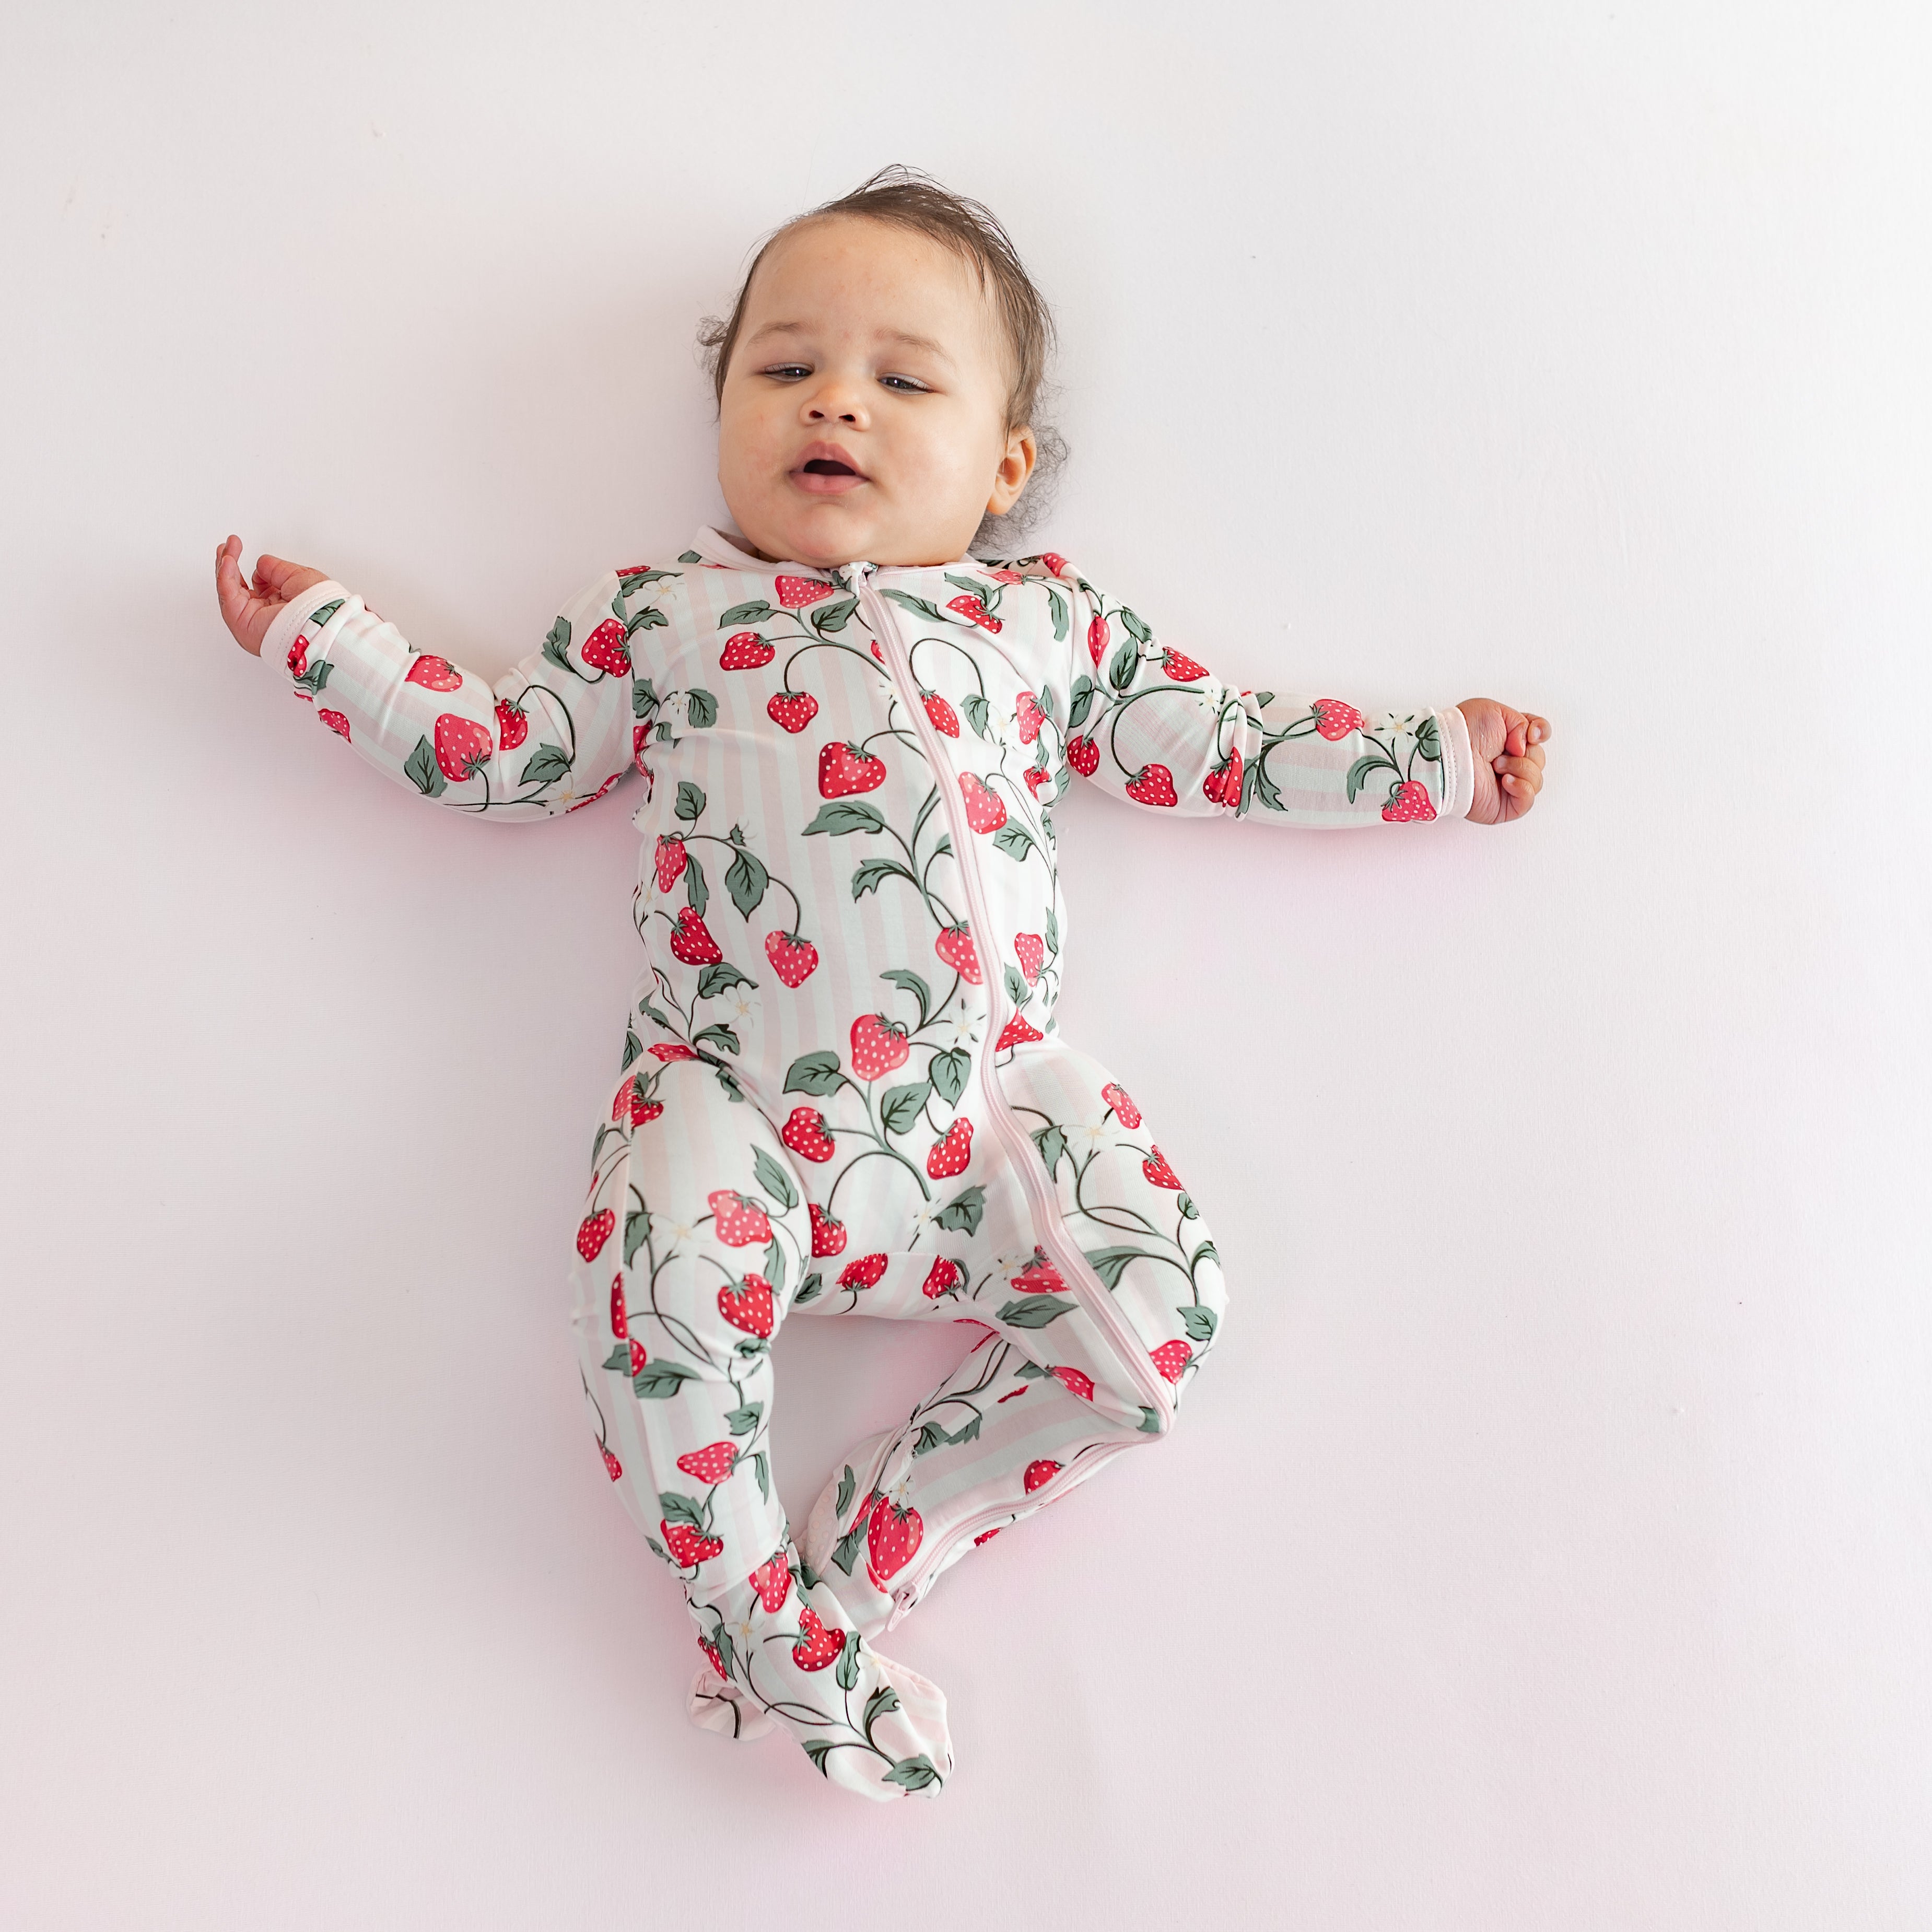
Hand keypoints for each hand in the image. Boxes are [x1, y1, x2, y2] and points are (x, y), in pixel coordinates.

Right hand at [215, 535, 328, 656]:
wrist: (319, 622)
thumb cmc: (317, 605)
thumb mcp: (296, 577)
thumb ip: (275, 569)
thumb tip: (261, 564)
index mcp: (278, 605)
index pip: (256, 584)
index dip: (249, 566)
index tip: (240, 546)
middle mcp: (263, 614)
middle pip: (237, 586)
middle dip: (229, 563)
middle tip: (229, 544)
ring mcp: (250, 618)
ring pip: (230, 588)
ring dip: (225, 565)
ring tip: (227, 546)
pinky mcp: (241, 621)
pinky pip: (227, 594)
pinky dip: (225, 575)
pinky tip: (227, 560)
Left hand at [1457, 698, 1551, 824]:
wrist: (1450, 753)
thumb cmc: (1465, 731)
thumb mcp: (1498, 711)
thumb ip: (1524, 722)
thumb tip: (1527, 746)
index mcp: (1509, 739)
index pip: (1539, 736)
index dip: (1541, 733)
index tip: (1532, 734)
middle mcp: (1510, 762)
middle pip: (1539, 759)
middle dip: (1525, 753)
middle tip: (1500, 752)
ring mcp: (1508, 785)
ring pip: (1537, 779)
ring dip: (1520, 768)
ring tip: (1495, 765)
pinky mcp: (1504, 805)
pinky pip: (1528, 800)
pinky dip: (1522, 788)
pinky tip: (1505, 780)